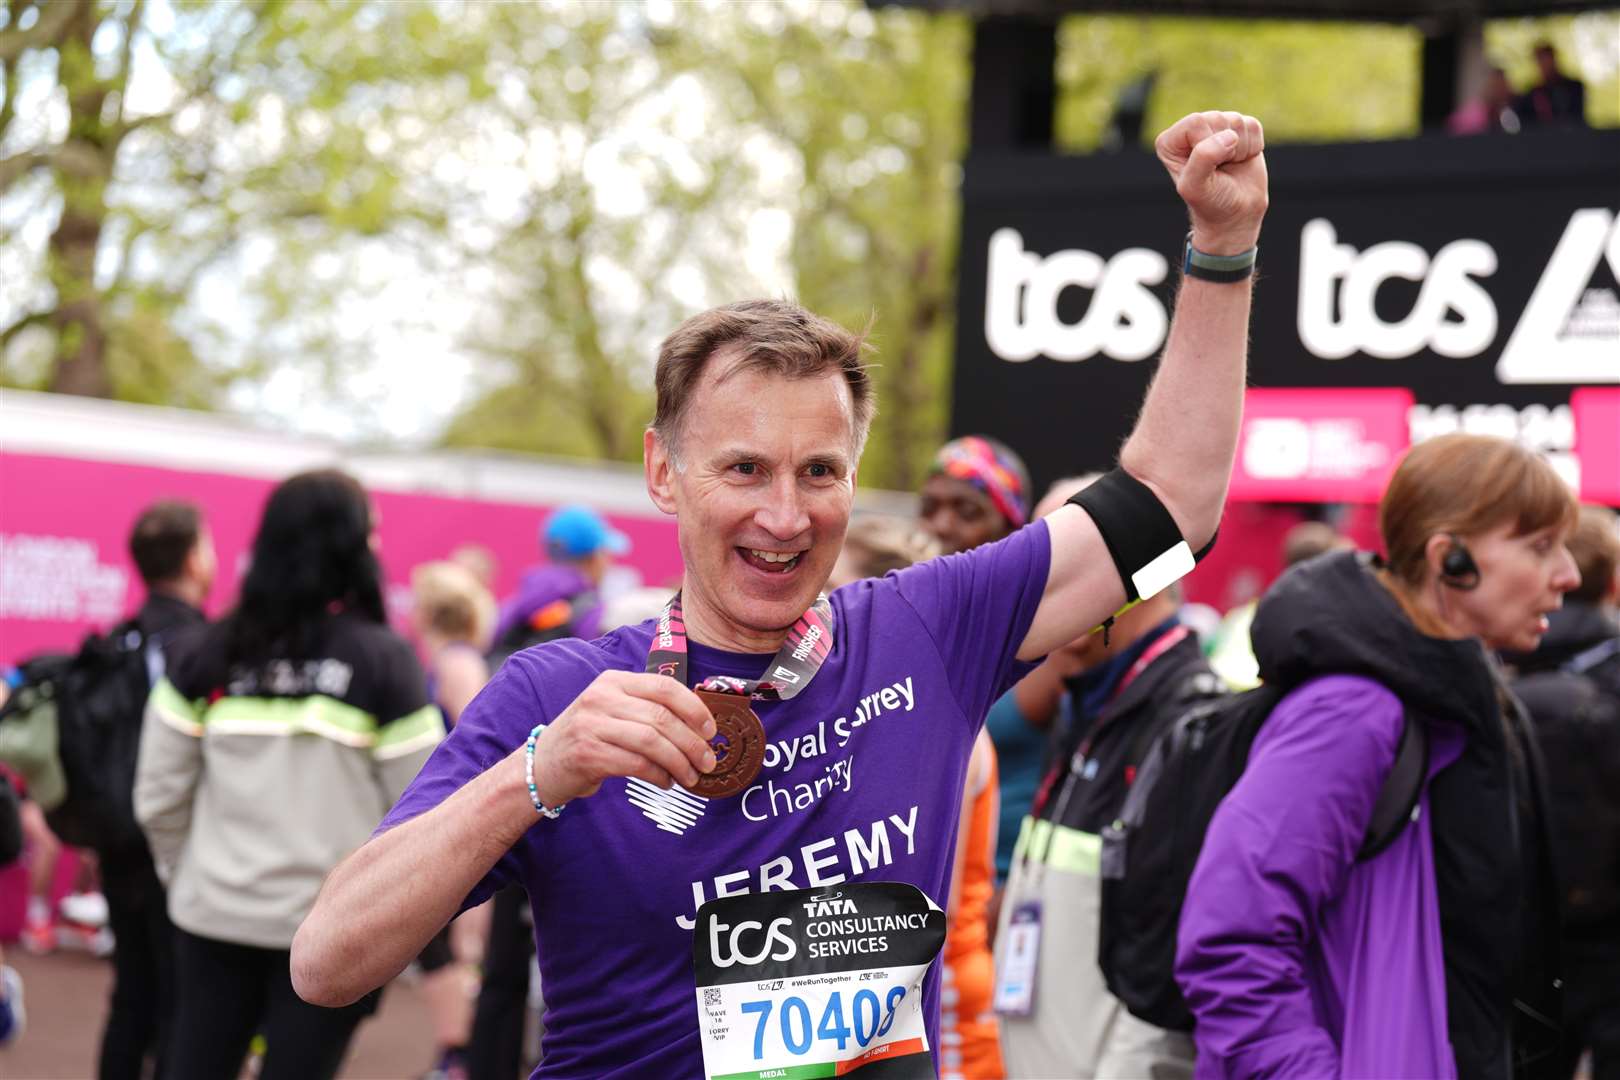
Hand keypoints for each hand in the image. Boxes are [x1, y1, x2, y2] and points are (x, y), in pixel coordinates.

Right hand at [528, 670, 717, 806]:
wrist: (543, 765)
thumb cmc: (590, 737)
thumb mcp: (614, 710)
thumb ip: (648, 708)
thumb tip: (700, 723)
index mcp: (613, 681)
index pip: (664, 686)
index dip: (693, 708)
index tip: (711, 730)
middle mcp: (601, 697)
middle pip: (661, 717)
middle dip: (692, 742)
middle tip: (708, 761)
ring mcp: (591, 725)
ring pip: (652, 742)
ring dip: (679, 762)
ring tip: (691, 776)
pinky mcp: (588, 754)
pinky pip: (636, 764)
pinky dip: (659, 776)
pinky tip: (666, 782)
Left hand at [1155, 111, 1267, 254]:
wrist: (1236, 215)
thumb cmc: (1210, 203)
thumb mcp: (1195, 186)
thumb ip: (1203, 158)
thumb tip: (1229, 136)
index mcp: (1170, 142)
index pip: (1196, 122)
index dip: (1207, 145)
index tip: (1207, 169)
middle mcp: (1191, 130)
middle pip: (1217, 118)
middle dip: (1225, 148)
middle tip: (1219, 170)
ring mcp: (1216, 127)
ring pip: (1237, 121)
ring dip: (1239, 149)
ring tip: (1228, 166)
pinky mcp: (1239, 129)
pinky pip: (1253, 126)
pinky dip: (1252, 147)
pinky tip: (1240, 160)